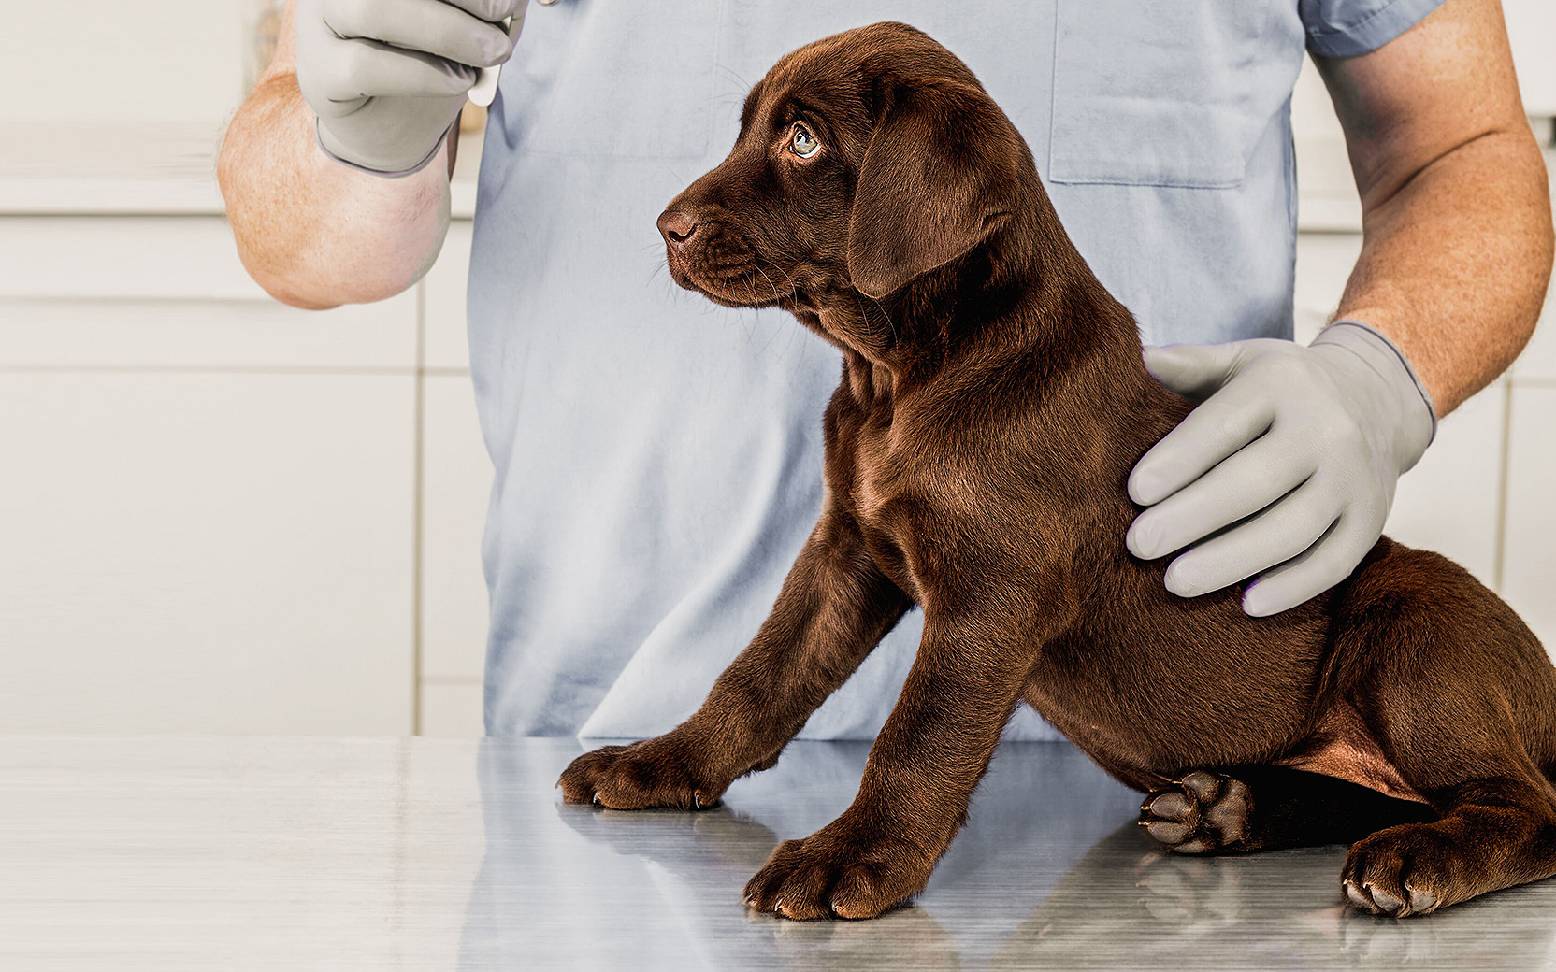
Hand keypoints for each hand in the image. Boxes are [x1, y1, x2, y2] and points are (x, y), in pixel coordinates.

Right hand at [296, 0, 525, 174]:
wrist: (388, 125)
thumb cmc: (429, 59)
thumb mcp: (463, 21)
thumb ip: (481, 6)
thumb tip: (513, 2)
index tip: (510, 0)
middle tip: (503, 21)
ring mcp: (320, 20)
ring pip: (375, 9)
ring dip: (448, 32)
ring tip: (490, 54)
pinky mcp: (319, 72)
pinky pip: (366, 65)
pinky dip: (424, 73)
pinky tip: (458, 81)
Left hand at [1127, 322, 1434, 616]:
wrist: (1378, 398)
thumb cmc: (1283, 386)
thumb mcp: (1241, 361)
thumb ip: (1189, 364)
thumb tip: (1134, 361)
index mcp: (1282, 385)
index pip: (1224, 424)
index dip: (1179, 459)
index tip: (1135, 493)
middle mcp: (1325, 430)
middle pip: (1255, 481)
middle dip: (1193, 517)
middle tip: (1139, 546)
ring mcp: (1354, 478)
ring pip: (1293, 528)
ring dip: (1232, 560)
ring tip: (1175, 581)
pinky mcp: (1372, 519)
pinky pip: (1335, 561)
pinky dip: (1293, 587)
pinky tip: (1246, 605)